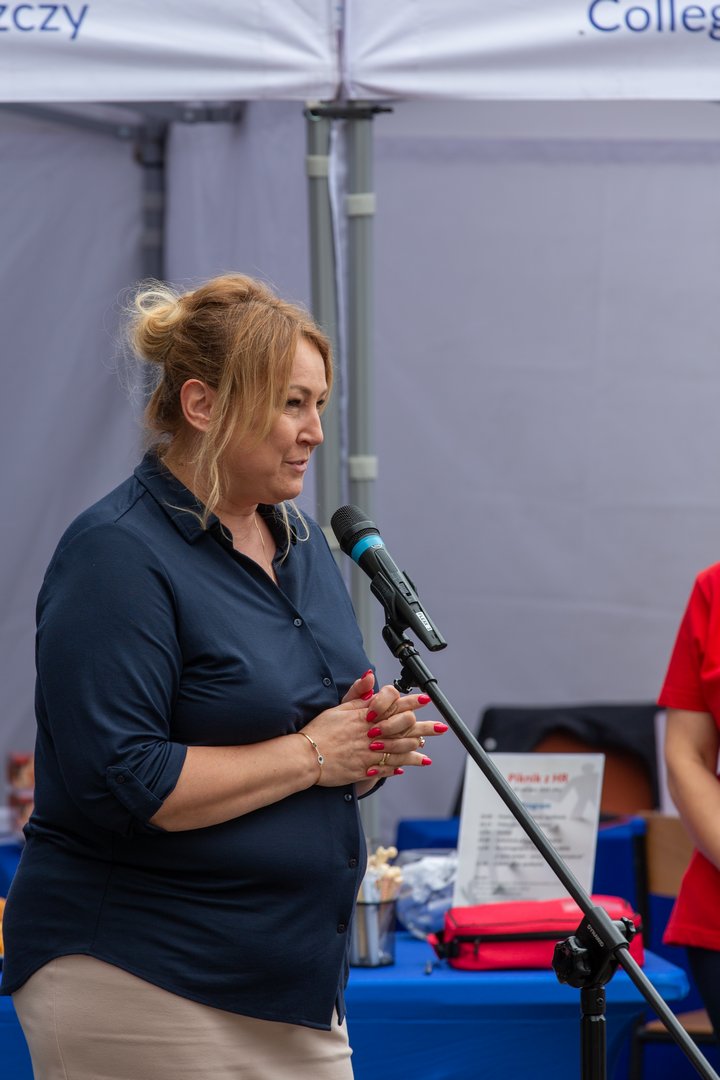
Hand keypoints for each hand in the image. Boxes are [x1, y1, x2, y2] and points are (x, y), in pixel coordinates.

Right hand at [301, 675, 447, 787]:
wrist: (304, 756)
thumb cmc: (319, 731)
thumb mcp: (337, 708)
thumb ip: (357, 694)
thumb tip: (370, 677)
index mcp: (364, 717)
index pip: (392, 706)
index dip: (410, 702)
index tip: (425, 700)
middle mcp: (369, 734)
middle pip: (402, 728)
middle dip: (424, 728)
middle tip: (441, 727)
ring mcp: (368, 752)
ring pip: (398, 750)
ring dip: (415, 750)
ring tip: (427, 750)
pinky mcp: (363, 768)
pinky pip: (384, 768)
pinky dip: (396, 766)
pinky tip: (406, 766)